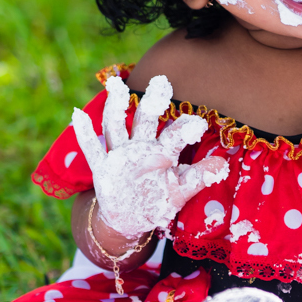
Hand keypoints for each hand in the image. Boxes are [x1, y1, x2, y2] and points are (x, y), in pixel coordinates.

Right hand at [71, 74, 228, 240]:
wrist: (129, 219)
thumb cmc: (157, 200)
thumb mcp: (180, 192)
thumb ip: (199, 178)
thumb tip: (223, 164)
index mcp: (161, 152)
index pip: (173, 136)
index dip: (184, 129)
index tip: (199, 122)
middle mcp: (139, 148)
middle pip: (144, 120)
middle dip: (151, 102)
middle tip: (161, 82)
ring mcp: (119, 156)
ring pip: (116, 127)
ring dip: (115, 107)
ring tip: (115, 85)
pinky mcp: (102, 169)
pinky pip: (92, 149)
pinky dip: (85, 133)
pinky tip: (78, 114)